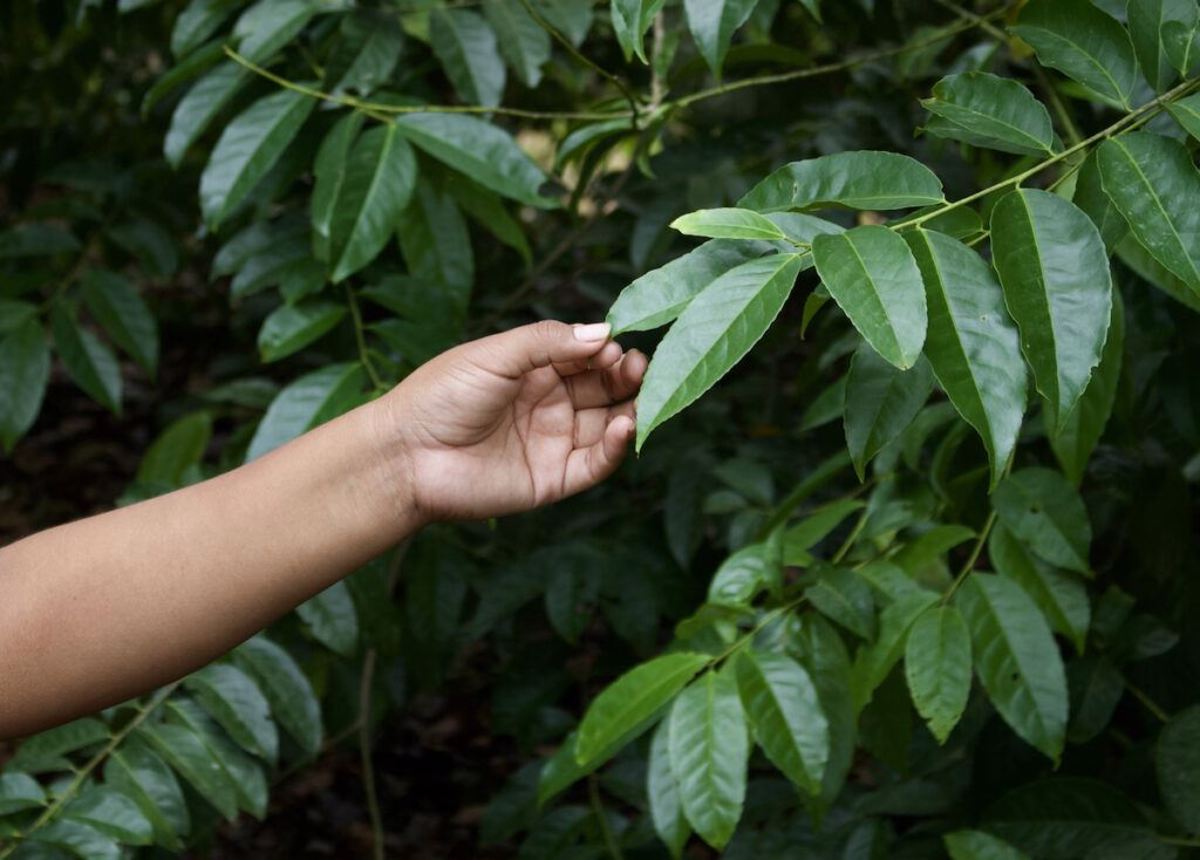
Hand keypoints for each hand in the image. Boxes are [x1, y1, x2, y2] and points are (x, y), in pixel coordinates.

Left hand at [377, 321, 645, 522]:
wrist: (407, 455)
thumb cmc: (441, 396)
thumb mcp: (496, 355)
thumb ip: (549, 341)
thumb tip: (605, 332)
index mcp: (534, 370)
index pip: (587, 355)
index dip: (607, 349)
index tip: (620, 344)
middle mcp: (550, 404)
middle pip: (605, 388)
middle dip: (627, 375)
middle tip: (640, 365)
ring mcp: (554, 441)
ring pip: (609, 424)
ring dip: (632, 408)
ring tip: (643, 393)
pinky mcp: (554, 478)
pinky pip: (596, 463)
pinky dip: (617, 447)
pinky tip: (626, 426)